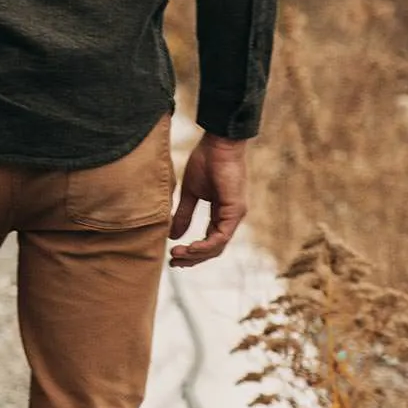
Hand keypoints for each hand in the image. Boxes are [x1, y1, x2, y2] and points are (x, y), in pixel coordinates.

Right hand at [169, 132, 248, 267]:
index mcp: (221, 213)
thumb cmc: (206, 161)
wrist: (218, 143)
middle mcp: (230, 217)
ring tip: (177, 255)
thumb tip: (173, 235)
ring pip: (217, 246)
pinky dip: (205, 245)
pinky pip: (221, 237)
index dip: (192, 251)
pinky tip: (190, 248)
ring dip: (196, 254)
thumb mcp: (190, 192)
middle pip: (213, 248)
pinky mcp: (235, 211)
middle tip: (174, 263)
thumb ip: (184, 214)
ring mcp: (234, 215)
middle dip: (193, 258)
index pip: (209, 240)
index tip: (173, 255)